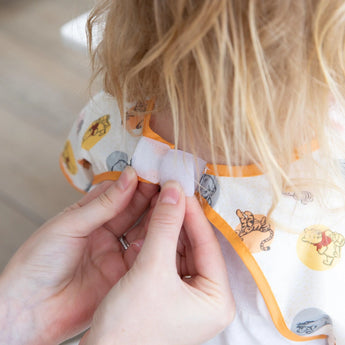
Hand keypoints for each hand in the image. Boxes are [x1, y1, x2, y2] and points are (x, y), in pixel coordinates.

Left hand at [0, 167, 157, 344]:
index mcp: (87, 217)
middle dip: (149, 198)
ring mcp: (115, 255)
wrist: (30, 310)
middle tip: (167, 186)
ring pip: (141, 232)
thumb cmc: (37, 263)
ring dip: (156, 218)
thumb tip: (129, 177)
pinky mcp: (123, 276)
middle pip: (132, 212)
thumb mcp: (69, 225)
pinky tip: (163, 231)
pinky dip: (153, 243)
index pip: (116, 194)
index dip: (134, 184)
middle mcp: (104, 234)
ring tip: (170, 203)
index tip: (152, 173)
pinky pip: (143, 256)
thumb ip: (103, 205)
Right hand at [81, 181, 234, 344]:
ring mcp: (189, 297)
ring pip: (180, 251)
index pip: (207, 243)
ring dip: (165, 231)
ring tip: (155, 208)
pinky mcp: (170, 295)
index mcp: (217, 299)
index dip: (192, 213)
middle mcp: (207, 298)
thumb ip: (165, 226)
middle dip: (178, 220)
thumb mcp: (150, 269)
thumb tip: (174, 192)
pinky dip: (156, 246)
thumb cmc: (130, 327)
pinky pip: (167, 261)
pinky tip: (144, 236)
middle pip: (194, 246)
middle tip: (167, 192)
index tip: (180, 188)